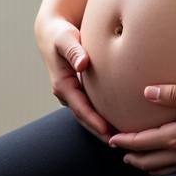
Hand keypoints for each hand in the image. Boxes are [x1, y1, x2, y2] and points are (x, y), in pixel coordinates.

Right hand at [35, 12, 111, 142]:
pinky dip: (102, 116)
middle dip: (100, 132)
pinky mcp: (79, 90)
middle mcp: (66, 93)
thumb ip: (73, 50)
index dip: (93, 121)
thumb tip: (82, 63)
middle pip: (84, 118)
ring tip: (123, 138)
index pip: (79, 108)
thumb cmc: (60, 34)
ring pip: (88, 116)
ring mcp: (73, 93)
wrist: (52, 32)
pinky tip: (118, 121)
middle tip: (120, 143)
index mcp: (62, 85)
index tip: (107, 131)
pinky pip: (91, 107)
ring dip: (102, 127)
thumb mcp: (65, 39)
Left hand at [107, 84, 175, 175]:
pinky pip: (175, 171)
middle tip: (116, 149)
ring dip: (144, 164)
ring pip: (161, 169)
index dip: (124, 141)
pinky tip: (163, 164)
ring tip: (134, 160)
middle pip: (148, 160)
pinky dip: (161, 169)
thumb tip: (146, 92)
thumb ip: (173, 93)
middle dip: (130, 155)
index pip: (143, 142)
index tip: (110, 138)